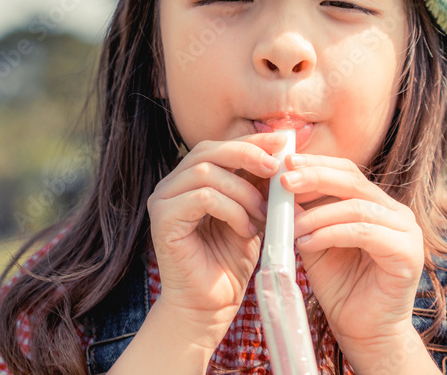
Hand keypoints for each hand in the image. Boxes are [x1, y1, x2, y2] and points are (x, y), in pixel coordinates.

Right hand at [146, 132, 289, 350]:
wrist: (210, 306)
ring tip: (263, 215)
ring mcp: (163, 201)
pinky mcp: (163, 220)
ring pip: (206, 173)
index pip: (218, 146)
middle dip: (246, 153)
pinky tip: (246, 230)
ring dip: (243, 191)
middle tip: (276, 167)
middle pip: (208, 150)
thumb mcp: (251, 215)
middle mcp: (171, 185)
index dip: (250, 140)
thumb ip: (257, 185)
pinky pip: (202, 198)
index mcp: (189, 179)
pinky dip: (231, 210)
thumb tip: (281, 153)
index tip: (283, 141)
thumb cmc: (229, 262)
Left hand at [282, 154, 423, 356]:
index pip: (348, 172)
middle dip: (315, 177)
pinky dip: (331, 233)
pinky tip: (307, 241)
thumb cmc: (341, 287)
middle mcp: (396, 213)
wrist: (364, 332)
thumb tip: (281, 187)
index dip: (317, 163)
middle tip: (284, 180)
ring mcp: (407, 232)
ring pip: (356, 206)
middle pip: (353, 181)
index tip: (284, 162)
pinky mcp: (407, 254)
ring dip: (317, 213)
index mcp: (378, 205)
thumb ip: (305, 215)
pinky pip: (363, 232)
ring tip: (291, 225)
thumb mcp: (315, 241)